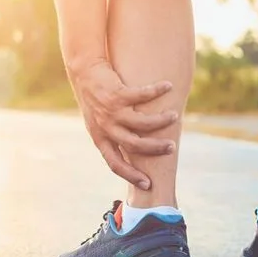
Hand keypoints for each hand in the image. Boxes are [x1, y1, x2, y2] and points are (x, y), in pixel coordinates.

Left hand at [69, 60, 177, 189]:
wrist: (83, 72)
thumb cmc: (95, 98)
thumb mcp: (98, 122)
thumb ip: (112, 136)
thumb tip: (133, 151)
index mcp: (99, 138)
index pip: (114, 164)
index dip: (130, 175)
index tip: (147, 184)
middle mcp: (105, 127)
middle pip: (133, 145)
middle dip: (154, 149)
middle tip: (171, 148)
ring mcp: (110, 111)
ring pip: (141, 123)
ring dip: (160, 121)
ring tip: (173, 116)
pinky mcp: (116, 93)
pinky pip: (142, 95)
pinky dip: (157, 91)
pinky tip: (168, 87)